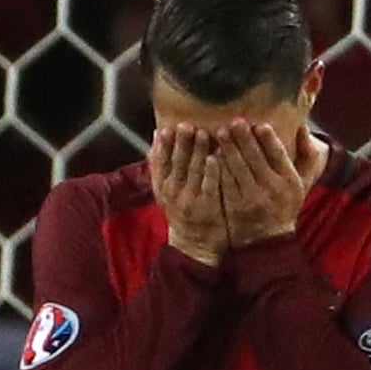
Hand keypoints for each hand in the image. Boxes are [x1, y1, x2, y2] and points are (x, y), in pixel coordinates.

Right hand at [149, 123, 226, 265]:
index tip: (167, 128)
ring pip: (193, 171)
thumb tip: (155, 138)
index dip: (163, 145)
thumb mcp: (164, 191)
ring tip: (203, 133)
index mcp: (162, 187)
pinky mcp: (208, 205)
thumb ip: (160, 166)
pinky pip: (210, 185)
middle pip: (176, 163)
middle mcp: (173, 192)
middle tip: (187, 125)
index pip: (160, 162)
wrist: (194, 245)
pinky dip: (211, 170)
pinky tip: (216, 157)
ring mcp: (191, 199)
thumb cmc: (182, 212)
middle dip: (181, 143)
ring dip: (198, 151)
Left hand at [217, 122, 322, 247]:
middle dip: (244, 138)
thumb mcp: (302, 183)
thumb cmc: (284, 205)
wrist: (267, 239)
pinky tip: (212, 154)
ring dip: (228, 148)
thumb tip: (302, 127)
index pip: (279, 154)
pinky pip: (225, 182)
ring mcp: (252, 198)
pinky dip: (219, 167)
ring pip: (238, 168)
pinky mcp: (234, 205)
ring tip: (220, 132)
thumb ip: (306, 155)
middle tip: (234, 121)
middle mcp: (272, 188)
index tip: (259, 124)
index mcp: (289, 180)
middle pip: (255, 158)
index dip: (269, 139)